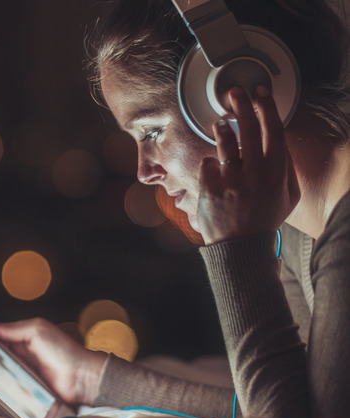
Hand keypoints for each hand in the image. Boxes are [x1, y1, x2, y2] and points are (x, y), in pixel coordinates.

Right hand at [0, 317, 107, 404]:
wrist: (81, 378)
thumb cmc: (64, 350)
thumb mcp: (37, 331)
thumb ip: (13, 329)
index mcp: (23, 337)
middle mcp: (21, 355)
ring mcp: (23, 372)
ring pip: (0, 371)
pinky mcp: (26, 388)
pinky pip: (10, 386)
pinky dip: (4, 384)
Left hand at [198, 86, 299, 244]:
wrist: (241, 246)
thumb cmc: (264, 218)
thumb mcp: (288, 195)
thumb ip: (286, 168)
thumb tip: (279, 141)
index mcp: (276, 172)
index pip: (274, 130)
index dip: (268, 107)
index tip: (261, 92)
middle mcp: (254, 173)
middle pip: (249, 129)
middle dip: (242, 105)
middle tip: (234, 92)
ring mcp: (231, 180)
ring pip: (224, 142)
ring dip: (221, 127)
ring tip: (219, 122)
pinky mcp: (210, 188)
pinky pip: (207, 163)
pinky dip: (210, 163)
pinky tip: (214, 167)